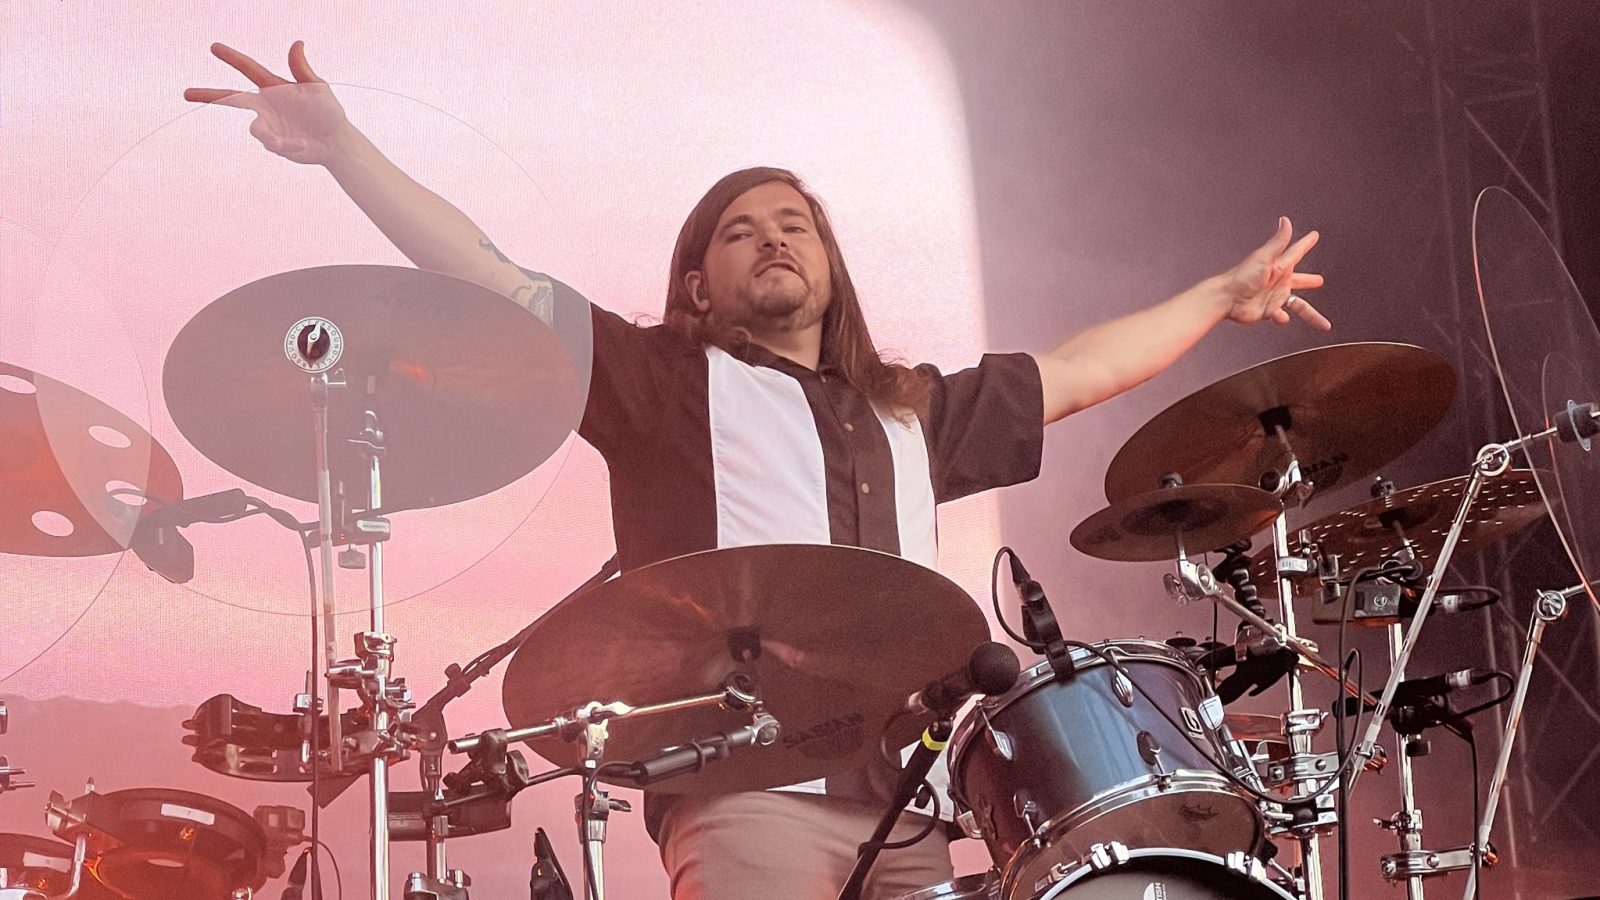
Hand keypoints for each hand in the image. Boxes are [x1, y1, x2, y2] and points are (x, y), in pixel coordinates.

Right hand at [184, 42, 351, 165]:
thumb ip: (302, 69)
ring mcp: (267, 124)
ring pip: (256, 129)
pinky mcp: (272, 143)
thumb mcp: (318, 89)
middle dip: (208, 95)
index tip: (214, 47)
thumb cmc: (329, 112)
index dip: (232, 58)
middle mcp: (266, 105)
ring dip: (276, 137)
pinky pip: (272, 145)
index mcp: (274, 87)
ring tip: (301, 141)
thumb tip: (297, 43)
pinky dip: (289, 146)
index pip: (249, 69)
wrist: (336, 143)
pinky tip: (303, 146)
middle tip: (185, 93)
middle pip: (231, 98)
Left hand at [1220, 217, 1329, 330]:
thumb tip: (1285, 220)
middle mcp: (1279, 281)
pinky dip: (1282, 318)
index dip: (1305, 244)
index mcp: (1280, 266)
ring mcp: (1274, 297)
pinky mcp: (1269, 311)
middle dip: (1308, 281)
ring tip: (1323, 323)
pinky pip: (1281, 316)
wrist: (1226, 299)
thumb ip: (1278, 241)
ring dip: (1311, 314)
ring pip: (1298, 305)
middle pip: (1300, 281)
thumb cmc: (1242, 276)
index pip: (1297, 252)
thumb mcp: (1264, 257)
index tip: (1314, 235)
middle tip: (1319, 280)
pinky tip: (1280, 317)